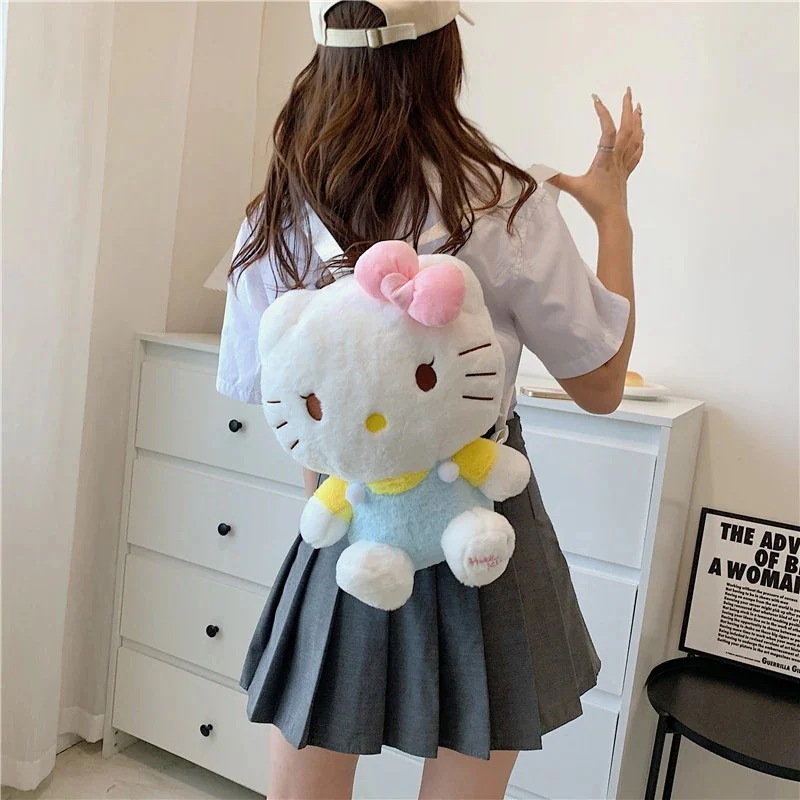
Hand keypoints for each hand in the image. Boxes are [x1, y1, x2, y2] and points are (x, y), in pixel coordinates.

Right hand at [550, 87, 643, 226]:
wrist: (613, 218)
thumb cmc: (595, 203)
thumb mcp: (574, 189)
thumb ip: (556, 178)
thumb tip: (538, 170)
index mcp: (605, 158)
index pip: (607, 130)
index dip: (603, 112)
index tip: (596, 98)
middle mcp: (617, 158)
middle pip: (627, 128)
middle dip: (628, 108)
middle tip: (628, 91)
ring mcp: (624, 165)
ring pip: (635, 138)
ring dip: (637, 121)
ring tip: (638, 106)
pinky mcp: (626, 173)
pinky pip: (636, 153)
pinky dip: (640, 141)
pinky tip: (641, 134)